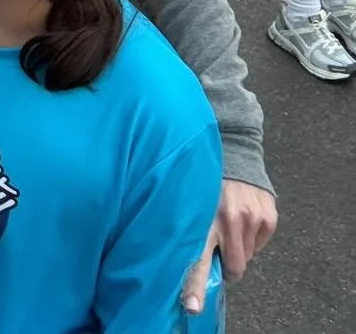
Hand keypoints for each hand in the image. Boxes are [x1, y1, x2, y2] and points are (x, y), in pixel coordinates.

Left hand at [180, 181, 277, 312]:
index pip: (198, 259)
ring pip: (248, 256)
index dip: (196, 286)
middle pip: (234, 266)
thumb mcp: (191, 205)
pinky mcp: (269, 216)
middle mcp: (228, 219)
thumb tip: (197, 266)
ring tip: (230, 224)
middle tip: (221, 246)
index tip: (193, 306)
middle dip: (229, 265)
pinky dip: (253, 237)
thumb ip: (193, 233)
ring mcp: (251, 218)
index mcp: (202, 219)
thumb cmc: (206, 184)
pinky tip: (244, 218)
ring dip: (240, 247)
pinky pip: (261, 244)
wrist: (234, 154)